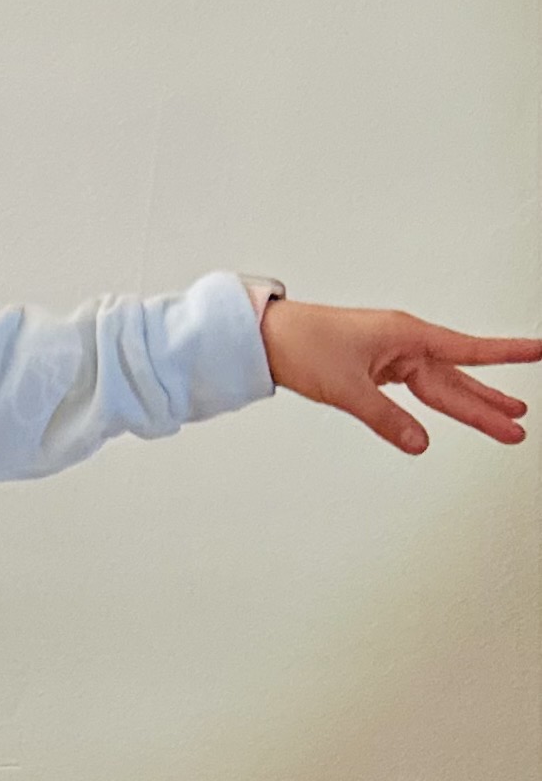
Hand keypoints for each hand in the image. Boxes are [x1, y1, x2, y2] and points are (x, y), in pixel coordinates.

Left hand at [259, 300, 540, 453]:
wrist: (266, 336)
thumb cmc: (303, 346)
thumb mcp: (346, 389)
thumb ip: (387, 419)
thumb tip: (422, 444)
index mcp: (406, 337)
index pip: (468, 350)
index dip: (507, 354)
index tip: (540, 351)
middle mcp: (404, 343)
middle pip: (457, 378)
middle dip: (489, 404)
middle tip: (519, 427)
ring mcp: (391, 355)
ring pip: (441, 384)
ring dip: (470, 403)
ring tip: (505, 420)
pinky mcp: (377, 366)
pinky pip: (417, 387)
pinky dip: (436, 401)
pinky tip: (452, 409)